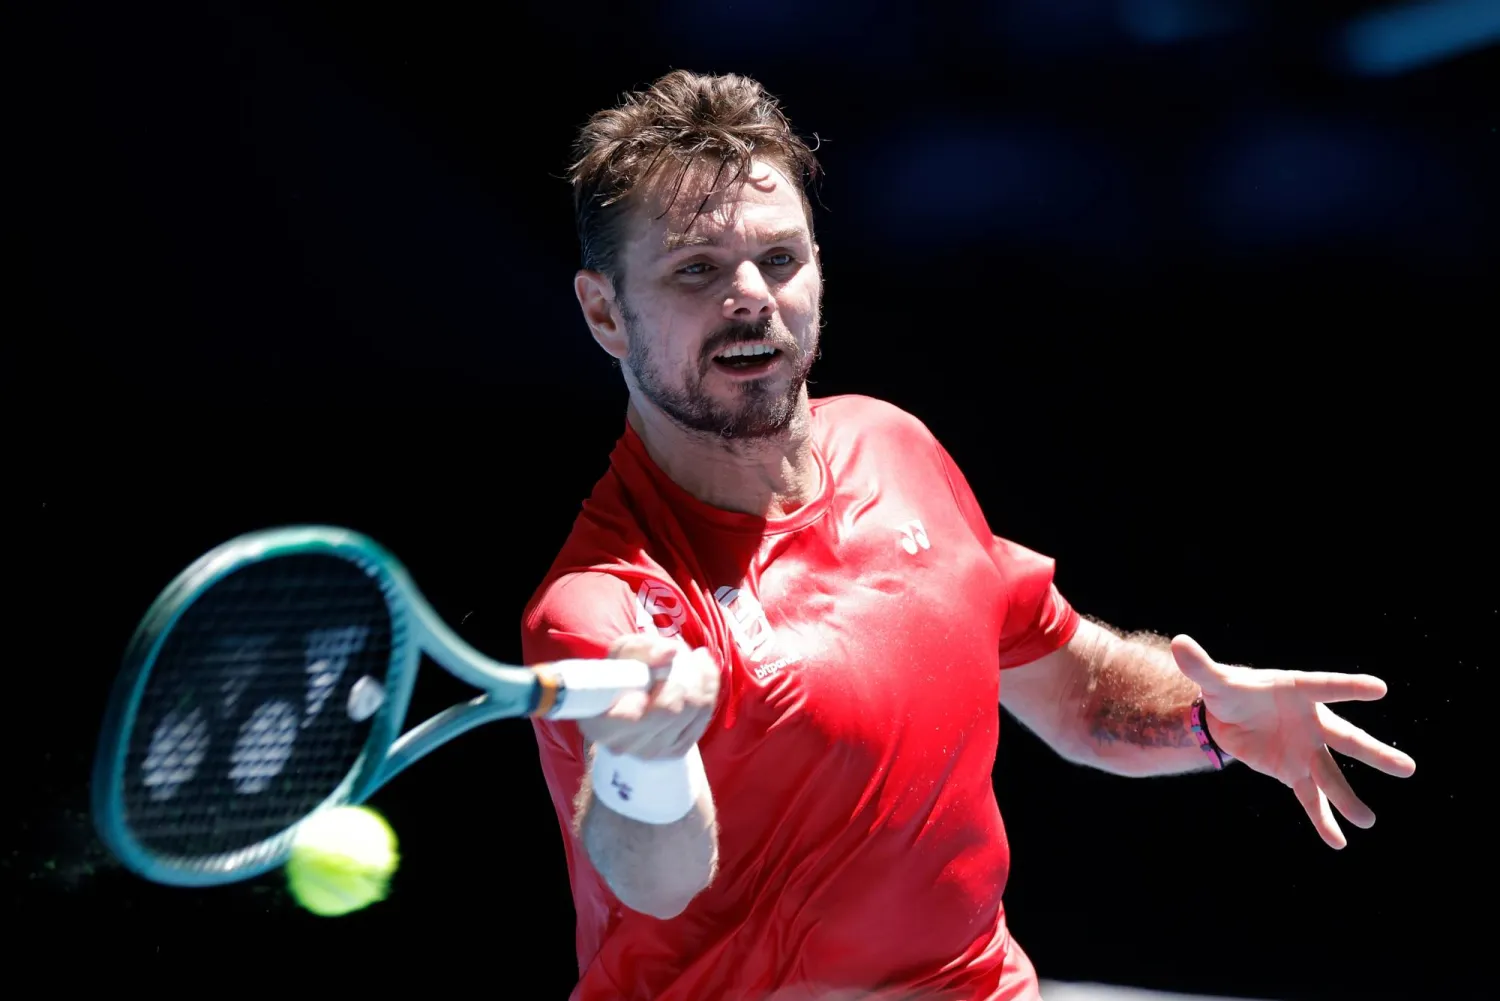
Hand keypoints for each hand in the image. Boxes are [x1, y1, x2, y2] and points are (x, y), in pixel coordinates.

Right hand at [578, 634, 719, 759]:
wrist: (630, 698)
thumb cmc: (622, 672)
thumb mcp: (624, 652)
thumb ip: (643, 649)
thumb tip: (671, 653)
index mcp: (600, 723)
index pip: (630, 716)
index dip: (651, 692)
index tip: (658, 670)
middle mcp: (624, 744)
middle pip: (670, 709)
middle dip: (683, 675)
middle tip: (682, 653)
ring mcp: (651, 751)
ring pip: (693, 710)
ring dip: (699, 678)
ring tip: (693, 661)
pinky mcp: (675, 751)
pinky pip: (704, 716)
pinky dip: (708, 689)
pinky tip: (700, 675)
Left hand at [1171, 634, 1416, 848]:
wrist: (1230, 716)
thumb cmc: (1232, 690)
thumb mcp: (1214, 680)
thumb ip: (1200, 665)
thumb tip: (1178, 642)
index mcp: (1298, 690)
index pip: (1326, 686)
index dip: (1350, 686)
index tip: (1380, 687)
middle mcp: (1312, 721)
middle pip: (1345, 739)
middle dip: (1374, 754)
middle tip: (1408, 768)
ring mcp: (1306, 750)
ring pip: (1331, 775)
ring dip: (1348, 798)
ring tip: (1368, 821)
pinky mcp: (1293, 772)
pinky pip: (1311, 798)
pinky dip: (1322, 820)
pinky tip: (1338, 843)